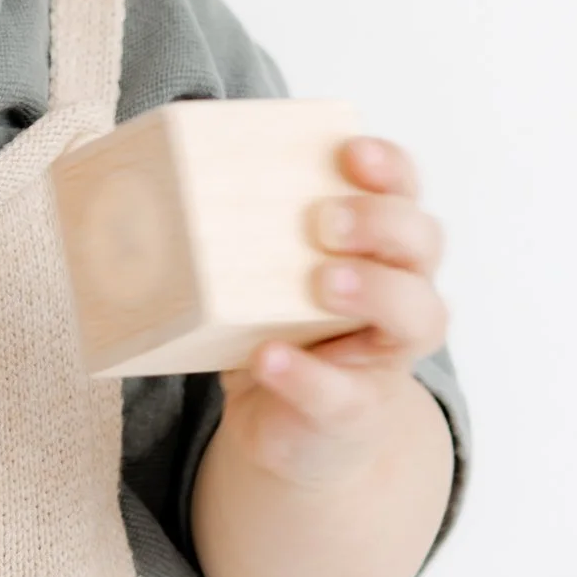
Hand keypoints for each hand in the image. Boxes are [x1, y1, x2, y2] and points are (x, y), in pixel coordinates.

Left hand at [214, 135, 448, 489]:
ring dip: (374, 289)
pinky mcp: (355, 408)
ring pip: (420, 314)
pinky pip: (343, 392)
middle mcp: (402, 289)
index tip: (350, 151)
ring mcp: (387, 353)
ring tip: (323, 280)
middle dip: (380, 221)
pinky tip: (268, 357)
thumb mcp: (258, 270)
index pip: (404, 188)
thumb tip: (153, 162)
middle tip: (324, 220)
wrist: (289, 426)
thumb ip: (236, 225)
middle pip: (423, 241)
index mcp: (379, 242)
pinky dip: (306, 375)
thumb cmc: (274, 324)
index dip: (389, 166)